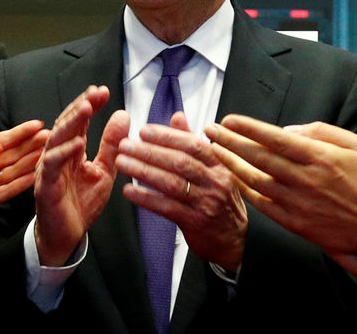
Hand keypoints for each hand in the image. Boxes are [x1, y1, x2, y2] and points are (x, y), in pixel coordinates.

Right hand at [34, 86, 128, 265]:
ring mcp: (49, 169)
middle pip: (66, 124)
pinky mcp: (45, 186)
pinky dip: (64, 152)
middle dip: (80, 107)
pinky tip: (79, 142)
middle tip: (95, 93)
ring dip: (71, 122)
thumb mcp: (104, 170)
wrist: (67, 236)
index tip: (103, 90)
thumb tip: (122, 114)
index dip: (89, 104)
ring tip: (87, 108)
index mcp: (70, 150)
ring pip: (57, 139)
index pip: (78, 121)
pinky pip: (52, 165)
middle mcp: (57, 155)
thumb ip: (112, 145)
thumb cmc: (82, 203)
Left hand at [116, 112, 246, 270]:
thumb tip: (177, 117)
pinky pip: (166, 207)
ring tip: (122, 163)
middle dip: (149, 152)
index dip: (167, 136)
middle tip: (126, 145)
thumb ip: (193, 144)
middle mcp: (215, 182)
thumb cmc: (221, 202)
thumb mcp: (215, 170)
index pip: (192, 145)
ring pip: (171, 183)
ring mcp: (206, 203)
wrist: (234, 240)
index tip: (144, 131)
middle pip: (179, 162)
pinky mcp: (195, 222)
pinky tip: (129, 191)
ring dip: (143, 171)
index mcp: (219, 166)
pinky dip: (146, 198)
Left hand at [206, 116, 356, 282]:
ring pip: (254, 180)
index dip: (248, 128)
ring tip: (214, 151)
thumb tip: (289, 131)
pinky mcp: (294, 222)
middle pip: (257, 157)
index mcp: (319, 156)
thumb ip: (322, 132)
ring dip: (231, 164)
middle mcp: (303, 178)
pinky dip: (244, 190)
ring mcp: (296, 202)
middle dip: (230, 142)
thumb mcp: (356, 146)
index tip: (229, 119)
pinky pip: (262, 204)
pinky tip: (232, 178)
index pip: (274, 138)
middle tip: (211, 130)